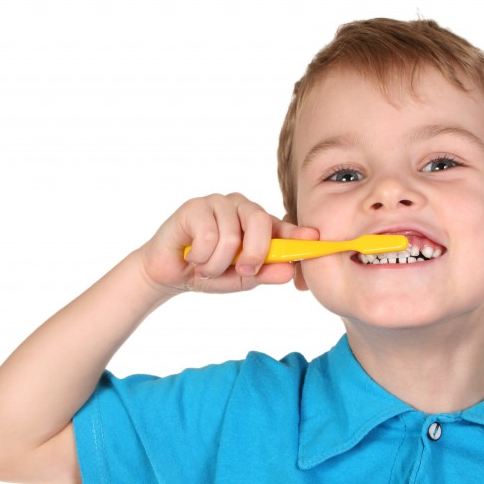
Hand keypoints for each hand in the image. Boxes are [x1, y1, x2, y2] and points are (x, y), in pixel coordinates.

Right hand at [137, 193, 318, 294]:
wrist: (169, 273)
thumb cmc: (209, 271)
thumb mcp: (242, 279)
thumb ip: (265, 273)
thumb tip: (289, 270)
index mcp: (258, 224)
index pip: (282, 227)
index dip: (298, 234)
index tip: (313, 240)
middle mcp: (241, 208)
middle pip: (261, 222)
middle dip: (255, 253)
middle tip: (243, 271)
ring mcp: (218, 204)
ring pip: (232, 235)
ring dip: (218, 263)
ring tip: (207, 267)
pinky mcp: (195, 206)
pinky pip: (208, 235)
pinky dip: (202, 257)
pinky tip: (193, 257)